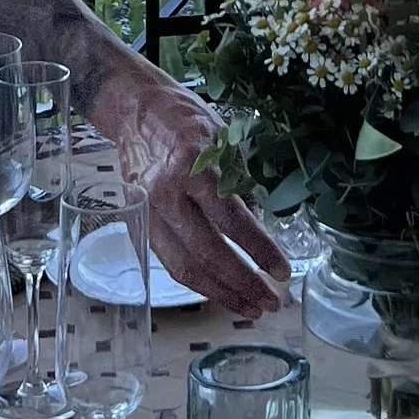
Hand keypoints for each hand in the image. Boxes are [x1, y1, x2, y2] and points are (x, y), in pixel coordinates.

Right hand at [90, 62, 290, 321]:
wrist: (135, 110)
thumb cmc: (186, 120)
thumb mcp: (225, 142)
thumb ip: (241, 188)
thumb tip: (260, 232)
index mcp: (193, 166)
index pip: (232, 220)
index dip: (260, 250)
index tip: (283, 272)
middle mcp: (167, 192)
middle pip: (207, 252)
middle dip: (242, 282)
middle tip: (271, 301)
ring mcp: (148, 212)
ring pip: (185, 266)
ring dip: (220, 293)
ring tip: (250, 307)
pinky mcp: (138, 224)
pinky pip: (170, 262)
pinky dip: (197, 281)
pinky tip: (220, 291)